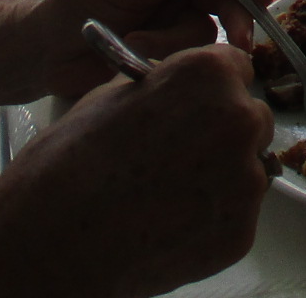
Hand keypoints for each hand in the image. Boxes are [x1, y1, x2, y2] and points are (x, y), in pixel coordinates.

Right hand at [0, 46, 271, 297]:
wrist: (55, 238)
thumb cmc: (73, 162)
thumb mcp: (116, 94)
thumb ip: (166, 85)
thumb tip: (180, 88)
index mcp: (209, 75)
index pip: (237, 68)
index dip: (214, 87)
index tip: (200, 102)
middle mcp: (238, 120)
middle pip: (250, 118)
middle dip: (223, 132)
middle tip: (180, 155)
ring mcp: (245, 180)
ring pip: (248, 169)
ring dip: (219, 177)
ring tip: (166, 194)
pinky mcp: (240, 232)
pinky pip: (236, 215)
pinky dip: (211, 219)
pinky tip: (169, 224)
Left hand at [7, 0, 274, 100]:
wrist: (34, 53)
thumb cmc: (68, 3)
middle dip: (234, 15)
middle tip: (239, 42)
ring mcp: (173, 14)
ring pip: (208, 27)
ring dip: (175, 39)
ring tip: (138, 43)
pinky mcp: (165, 48)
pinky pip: (188, 52)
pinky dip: (164, 54)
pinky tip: (135, 53)